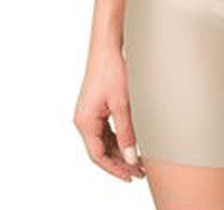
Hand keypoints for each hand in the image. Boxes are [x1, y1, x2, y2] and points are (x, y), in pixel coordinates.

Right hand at [73, 42, 146, 182]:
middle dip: (120, 162)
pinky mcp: (96, 107)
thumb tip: (131, 157)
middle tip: (140, 171)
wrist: (107, 47)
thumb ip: (126, 132)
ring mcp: (89, 114)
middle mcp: (83, 120)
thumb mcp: (122, 104)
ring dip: (120, 151)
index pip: (98, 156)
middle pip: (100, 150)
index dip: (115, 169)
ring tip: (139, 160)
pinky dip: (118, 139)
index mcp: (85, 122)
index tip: (131, 176)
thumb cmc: (111, 70)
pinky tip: (132, 143)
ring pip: (104, 141)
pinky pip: (106, 130)